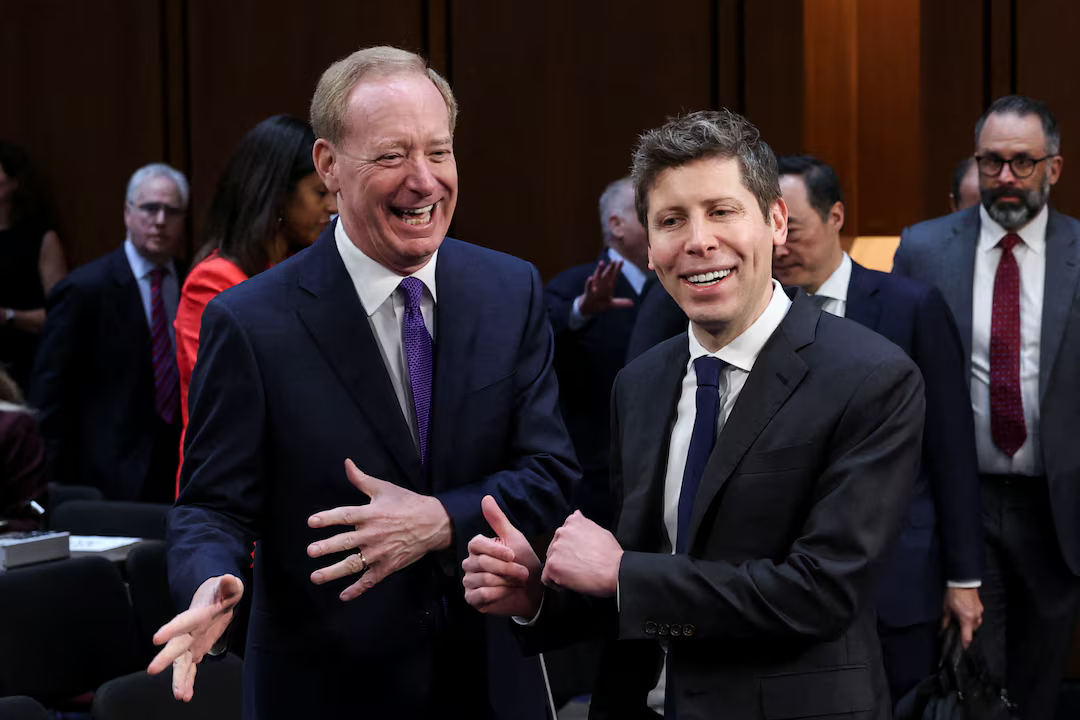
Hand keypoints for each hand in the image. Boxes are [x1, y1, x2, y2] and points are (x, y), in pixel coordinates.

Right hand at [147, 574, 244, 701]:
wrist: (216, 600)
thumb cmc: (222, 591)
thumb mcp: (229, 586)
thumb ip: (229, 585)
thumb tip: (229, 579)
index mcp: (197, 614)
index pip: (183, 621)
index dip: (171, 629)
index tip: (156, 638)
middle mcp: (190, 631)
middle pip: (176, 645)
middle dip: (165, 658)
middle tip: (152, 670)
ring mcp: (191, 642)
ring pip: (182, 662)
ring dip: (179, 678)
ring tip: (179, 695)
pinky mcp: (196, 651)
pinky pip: (190, 669)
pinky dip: (188, 681)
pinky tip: (185, 696)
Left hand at [307, 459, 451, 600]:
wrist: (434, 523)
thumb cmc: (408, 503)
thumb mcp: (384, 488)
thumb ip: (361, 479)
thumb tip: (346, 463)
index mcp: (371, 514)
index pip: (345, 516)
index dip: (327, 518)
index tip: (311, 522)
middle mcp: (373, 534)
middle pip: (346, 542)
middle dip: (327, 547)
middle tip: (311, 551)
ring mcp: (380, 552)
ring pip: (354, 564)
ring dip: (334, 572)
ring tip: (316, 576)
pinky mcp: (388, 566)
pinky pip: (370, 580)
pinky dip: (357, 589)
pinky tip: (344, 595)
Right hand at [462, 495, 542, 616]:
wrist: (533, 590)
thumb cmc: (523, 561)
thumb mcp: (514, 538)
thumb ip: (498, 520)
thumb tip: (486, 497)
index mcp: (477, 547)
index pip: (476, 544)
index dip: (495, 550)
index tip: (513, 555)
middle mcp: (470, 563)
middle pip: (482, 562)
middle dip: (507, 568)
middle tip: (523, 572)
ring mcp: (469, 581)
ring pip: (483, 579)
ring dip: (505, 581)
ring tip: (517, 582)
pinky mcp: (472, 598)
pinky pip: (480, 594)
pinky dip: (498, 593)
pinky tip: (507, 591)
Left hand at [541, 511, 621, 596]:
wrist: (615, 571)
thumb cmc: (611, 554)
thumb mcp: (599, 530)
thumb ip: (583, 523)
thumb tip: (576, 514)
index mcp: (572, 522)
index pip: (562, 536)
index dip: (569, 549)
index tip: (577, 556)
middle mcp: (561, 532)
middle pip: (554, 549)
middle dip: (563, 559)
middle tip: (578, 567)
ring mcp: (555, 549)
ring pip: (550, 562)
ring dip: (560, 570)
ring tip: (576, 575)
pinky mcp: (552, 566)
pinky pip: (546, 577)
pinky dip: (555, 583)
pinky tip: (568, 583)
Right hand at [577, 260, 634, 315]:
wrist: (589, 308)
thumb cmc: (601, 303)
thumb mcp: (612, 304)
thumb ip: (621, 303)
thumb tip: (633, 304)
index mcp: (609, 285)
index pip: (614, 275)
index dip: (618, 268)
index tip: (621, 260)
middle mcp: (602, 283)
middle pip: (606, 273)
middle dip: (610, 267)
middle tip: (613, 260)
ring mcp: (595, 286)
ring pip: (597, 276)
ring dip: (599, 270)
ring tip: (602, 263)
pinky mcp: (588, 292)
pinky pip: (589, 286)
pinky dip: (590, 283)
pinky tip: (590, 278)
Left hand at [942, 586, 983, 647]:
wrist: (962, 582)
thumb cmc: (953, 595)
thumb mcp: (946, 609)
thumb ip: (945, 622)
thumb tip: (942, 631)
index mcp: (967, 620)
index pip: (968, 638)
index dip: (964, 644)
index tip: (962, 648)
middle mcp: (976, 618)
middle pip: (972, 631)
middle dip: (965, 631)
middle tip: (957, 629)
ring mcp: (980, 613)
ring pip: (975, 624)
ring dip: (968, 624)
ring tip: (960, 619)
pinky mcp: (981, 608)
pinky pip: (976, 617)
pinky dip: (971, 618)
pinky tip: (964, 613)